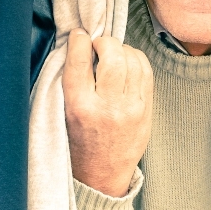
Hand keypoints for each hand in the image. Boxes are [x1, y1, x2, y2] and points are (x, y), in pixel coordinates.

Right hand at [64, 28, 153, 197]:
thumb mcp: (64, 112)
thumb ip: (71, 79)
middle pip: (112, 56)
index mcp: (79, 107)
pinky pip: (146, 72)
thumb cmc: (78, 140)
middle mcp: (107, 107)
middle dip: (104, 42)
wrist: (102, 174)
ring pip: (133, 60)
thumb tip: (79, 42)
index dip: (79, 41)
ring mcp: (131, 109)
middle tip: (98, 44)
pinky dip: (136, 59)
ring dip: (122, 49)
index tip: (79, 35)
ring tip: (112, 53)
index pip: (79, 62)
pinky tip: (127, 62)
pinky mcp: (146, 111)